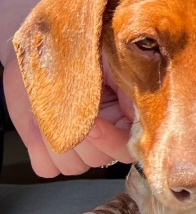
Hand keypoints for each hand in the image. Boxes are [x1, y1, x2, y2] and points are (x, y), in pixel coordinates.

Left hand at [3, 57, 134, 177]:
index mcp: (129, 119)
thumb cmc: (81, 47)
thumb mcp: (112, 60)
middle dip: (81, 138)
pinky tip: (42, 127)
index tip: (93, 122)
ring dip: (58, 141)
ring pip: (74, 167)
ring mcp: (80, 147)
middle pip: (102, 160)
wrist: (44, 44)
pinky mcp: (51, 151)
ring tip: (53, 110)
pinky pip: (48, 168)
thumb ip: (129, 87)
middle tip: (68, 109)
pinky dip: (41, 151)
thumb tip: (136, 113)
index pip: (131, 149)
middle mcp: (109, 136)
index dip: (112, 141)